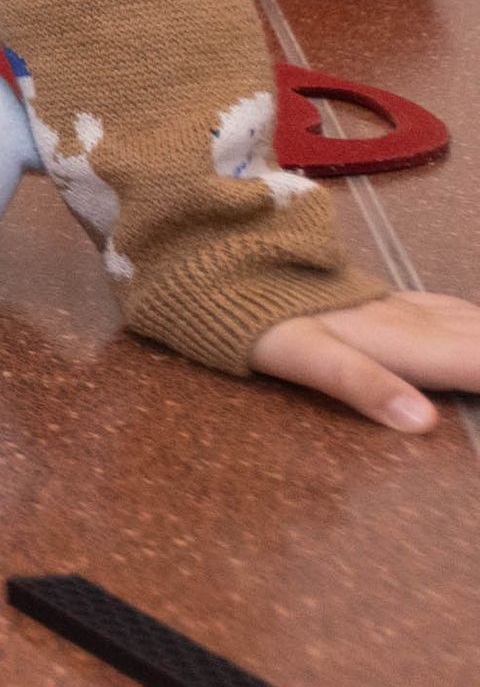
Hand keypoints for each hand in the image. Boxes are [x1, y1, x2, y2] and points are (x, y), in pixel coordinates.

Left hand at [251, 288, 479, 432]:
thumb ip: (363, 384)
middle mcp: (414, 321)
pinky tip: (474, 326)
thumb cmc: (263, 318)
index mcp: (405, 341)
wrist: (231, 264)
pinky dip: (475, 325)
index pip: (476, 360)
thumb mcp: (303, 355)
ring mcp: (401, 308)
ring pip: (470, 323)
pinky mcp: (387, 301)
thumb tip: (424, 422)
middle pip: (478, 339)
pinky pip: (450, 311)